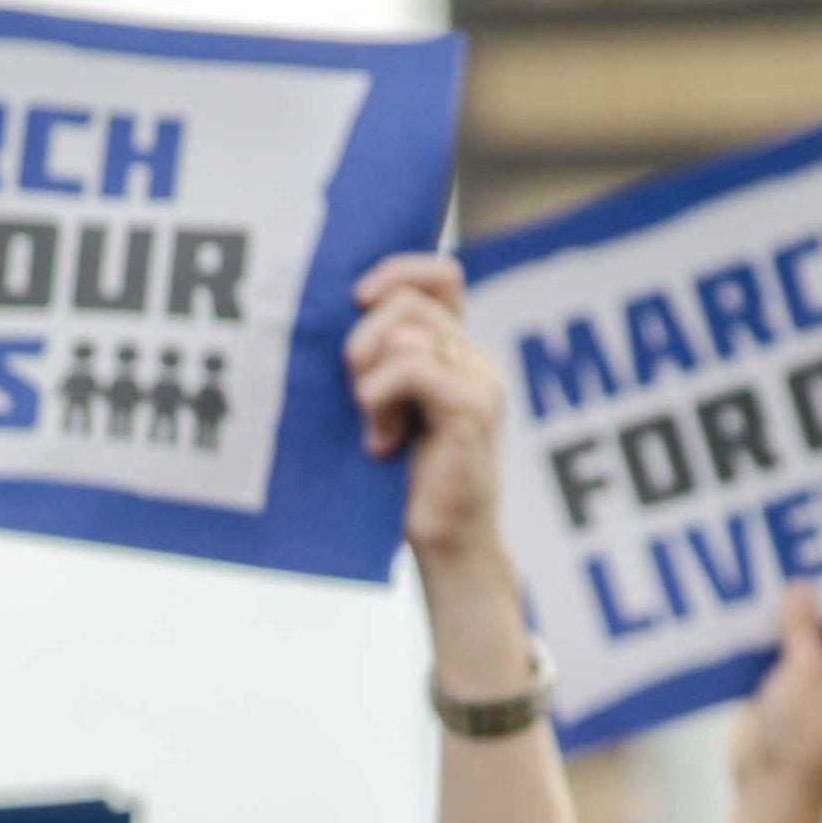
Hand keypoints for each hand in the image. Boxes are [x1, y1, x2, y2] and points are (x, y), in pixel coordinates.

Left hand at [345, 253, 504, 560]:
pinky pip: (409, 368)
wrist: (449, 549)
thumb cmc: (408, 487)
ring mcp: (481, 382)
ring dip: (369, 380)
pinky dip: (380, 399)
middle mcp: (477, 360)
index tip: (357, 302)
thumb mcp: (389, 412)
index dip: (396, 273)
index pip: (440, 275)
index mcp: (460, 354)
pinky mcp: (473, 409)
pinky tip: (381, 442)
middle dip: (362, 343)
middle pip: (407, 304)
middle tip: (357, 398)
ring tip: (375, 428)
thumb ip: (381, 364)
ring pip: (405, 333)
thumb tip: (340, 317)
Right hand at [730, 587, 821, 818]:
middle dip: (809, 596)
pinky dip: (762, 640)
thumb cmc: (801, 735)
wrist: (770, 792)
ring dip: (781, 618)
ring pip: (798, 639)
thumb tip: (803, 587)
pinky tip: (745, 613)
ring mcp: (813, 686)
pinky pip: (773, 657)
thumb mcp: (806, 670)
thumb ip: (804, 626)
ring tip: (762, 578)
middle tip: (789, 556)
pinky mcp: (782, 696)